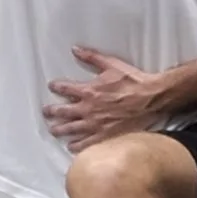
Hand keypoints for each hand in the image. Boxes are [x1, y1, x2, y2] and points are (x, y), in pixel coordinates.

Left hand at [43, 49, 165, 151]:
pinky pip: (86, 144)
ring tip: (53, 130)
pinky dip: (77, 146)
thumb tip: (75, 49)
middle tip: (46, 112)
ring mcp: (95, 125)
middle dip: (52, 112)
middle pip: (63, 112)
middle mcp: (88, 109)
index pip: (65, 88)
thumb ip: (91, 57)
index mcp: (89, 91)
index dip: (56, 86)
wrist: (150, 99)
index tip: (52, 86)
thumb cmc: (133, 81)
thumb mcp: (112, 64)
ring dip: (60, 130)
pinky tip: (72, 147)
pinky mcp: (105, 136)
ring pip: (71, 130)